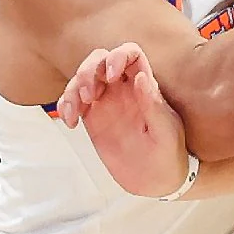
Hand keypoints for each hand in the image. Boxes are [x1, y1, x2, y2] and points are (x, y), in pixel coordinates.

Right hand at [56, 43, 190, 197]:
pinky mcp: (92, 118)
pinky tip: (70, 122)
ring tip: (76, 112)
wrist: (156, 180)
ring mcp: (106, 102)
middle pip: (100, 60)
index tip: (112, 76)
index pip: (131, 54)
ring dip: (73, 88)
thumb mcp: (166, 132)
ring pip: (82, 79)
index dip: (118, 56)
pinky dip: (64, 106)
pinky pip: (72, 102)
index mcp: (146, 85)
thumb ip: (153, 105)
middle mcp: (124, 89)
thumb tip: (140, 76)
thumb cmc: (169, 154)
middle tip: (89, 95)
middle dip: (89, 70)